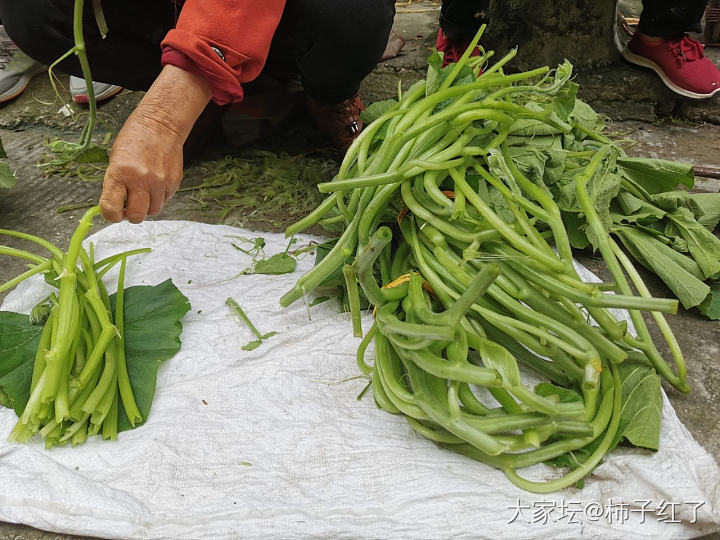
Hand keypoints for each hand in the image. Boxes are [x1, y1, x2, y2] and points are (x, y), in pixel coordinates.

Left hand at [99, 65, 211, 222]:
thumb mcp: (115, 160)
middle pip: (137, 216)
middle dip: (131, 215)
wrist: (160, 125)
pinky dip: (159, 196)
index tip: (113, 213)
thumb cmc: (134, 139)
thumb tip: (116, 206)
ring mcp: (160, 182)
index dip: (111, 215)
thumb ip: (115, 184)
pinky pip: (165, 200)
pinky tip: (155, 182)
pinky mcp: (174, 182)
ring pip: (153, 210)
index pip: (112, 208)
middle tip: (129, 205)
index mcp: (121, 173)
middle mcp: (142, 180)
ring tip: (144, 191)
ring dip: (147, 205)